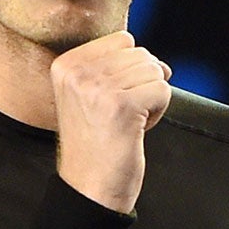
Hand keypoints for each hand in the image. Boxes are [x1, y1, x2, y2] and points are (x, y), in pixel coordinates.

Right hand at [50, 32, 171, 213]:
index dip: (129, 71)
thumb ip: (114, 68)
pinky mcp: (122, 105)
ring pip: (155, 70)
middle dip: (142, 85)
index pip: (122, 40)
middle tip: (121, 115)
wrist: (89, 188)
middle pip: (141, 54)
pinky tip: (136, 130)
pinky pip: (163, 90)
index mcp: (65, 65)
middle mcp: (77, 72)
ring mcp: (98, 87)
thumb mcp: (89, 96)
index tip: (111, 101)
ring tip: (127, 122)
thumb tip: (160, 63)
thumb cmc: (96, 145)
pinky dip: (159, 111)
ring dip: (150, 99)